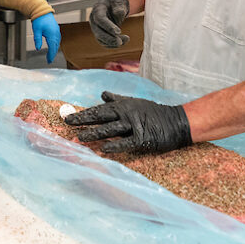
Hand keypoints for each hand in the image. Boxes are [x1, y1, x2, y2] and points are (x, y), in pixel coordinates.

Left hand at [31, 13, 60, 63]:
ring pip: (57, 43)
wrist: (42, 11)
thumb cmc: (39, 19)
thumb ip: (37, 39)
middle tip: (49, 60)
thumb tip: (38, 48)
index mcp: (51, 34)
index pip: (52, 48)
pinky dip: (55, 44)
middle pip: (56, 46)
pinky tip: (53, 46)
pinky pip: (57, 39)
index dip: (51, 55)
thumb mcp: (36, 30)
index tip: (49, 60)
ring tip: (51, 55)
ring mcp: (57, 31)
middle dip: (53, 54)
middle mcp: (56, 34)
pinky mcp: (56, 30)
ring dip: (54, 49)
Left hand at [63, 91, 191, 153]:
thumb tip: (103, 94)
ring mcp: (134, 126)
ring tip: (80, 138)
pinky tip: (104, 149)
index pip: (98, 110)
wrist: (176, 121)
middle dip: (83, 120)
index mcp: (122, 106)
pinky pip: (126, 142)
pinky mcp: (142, 138)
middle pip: (101, 117)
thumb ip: (117, 100)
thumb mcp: (134, 102)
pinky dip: (115, 145)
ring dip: (94, 133)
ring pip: (110, 129)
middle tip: (68, 123)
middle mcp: (125, 114)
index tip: (68, 117)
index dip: (83, 114)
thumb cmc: (153, 112)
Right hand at [89, 0, 130, 47]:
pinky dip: (113, 44)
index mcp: (98, 9)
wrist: (112, 5)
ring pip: (100, 39)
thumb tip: (118, 14)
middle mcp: (94, 19)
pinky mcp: (99, 34)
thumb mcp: (118, 0)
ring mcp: (95, 27)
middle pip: (98, 31)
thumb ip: (118, 6)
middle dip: (109, 38)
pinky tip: (123, 41)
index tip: (118, 32)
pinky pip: (104, 42)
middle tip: (120, 42)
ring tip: (126, 40)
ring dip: (112, 43)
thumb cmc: (115, 2)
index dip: (108, 26)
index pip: (100, 19)